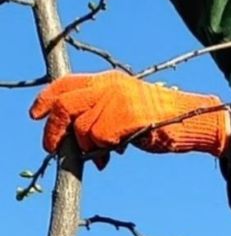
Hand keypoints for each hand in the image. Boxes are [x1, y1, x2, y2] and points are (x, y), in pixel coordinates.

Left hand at [29, 71, 229, 167]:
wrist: (191, 119)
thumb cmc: (160, 117)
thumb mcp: (125, 105)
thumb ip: (100, 109)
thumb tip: (68, 130)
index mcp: (110, 79)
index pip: (66, 83)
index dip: (46, 98)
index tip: (35, 115)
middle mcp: (111, 85)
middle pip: (65, 106)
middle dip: (54, 131)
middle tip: (54, 149)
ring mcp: (118, 100)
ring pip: (81, 129)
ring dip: (88, 147)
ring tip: (104, 155)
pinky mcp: (126, 116)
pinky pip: (99, 138)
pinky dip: (104, 150)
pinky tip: (118, 152)